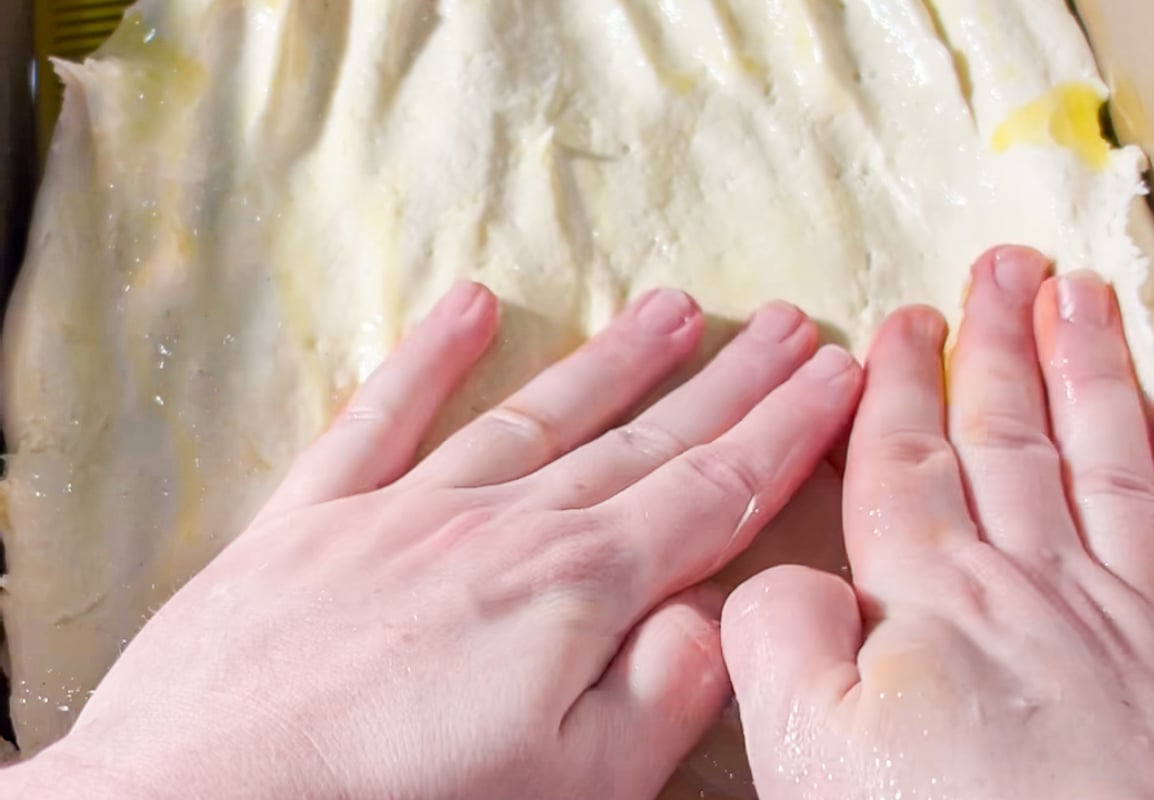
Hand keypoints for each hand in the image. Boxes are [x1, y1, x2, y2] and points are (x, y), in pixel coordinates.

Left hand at [11, 283, 860, 799]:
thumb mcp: (571, 789)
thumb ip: (659, 694)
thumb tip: (715, 611)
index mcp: (576, 590)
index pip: (711, 492)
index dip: (785, 433)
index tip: (835, 377)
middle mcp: (504, 524)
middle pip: (644, 438)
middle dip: (729, 381)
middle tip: (788, 323)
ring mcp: (406, 507)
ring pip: (538, 413)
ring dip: (613, 360)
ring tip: (673, 307)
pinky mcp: (314, 516)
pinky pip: (382, 415)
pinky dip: (428, 357)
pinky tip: (471, 305)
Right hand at [723, 247, 1153, 798]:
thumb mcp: (811, 752)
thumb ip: (779, 638)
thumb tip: (788, 573)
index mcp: (936, 597)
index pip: (907, 460)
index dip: (898, 386)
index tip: (900, 320)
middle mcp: (1037, 582)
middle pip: (1012, 434)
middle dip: (1001, 344)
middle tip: (1005, 265)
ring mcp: (1132, 616)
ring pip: (1107, 458)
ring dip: (1091, 370)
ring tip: (1082, 298)